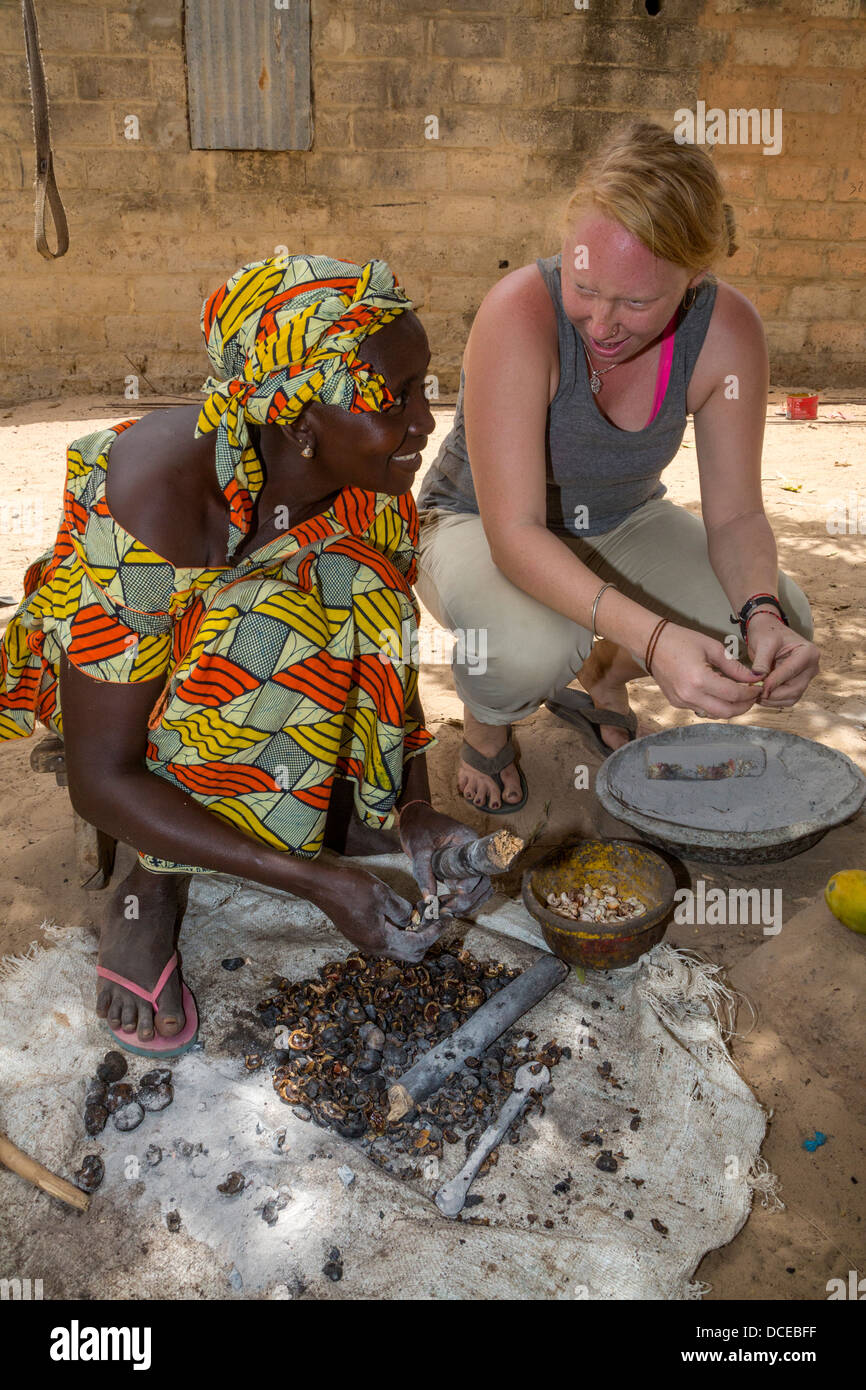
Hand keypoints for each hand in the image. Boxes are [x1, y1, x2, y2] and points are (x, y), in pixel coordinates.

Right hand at [309, 861, 443, 963]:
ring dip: (414, 934)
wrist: (320, 886)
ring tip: (423, 913)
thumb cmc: (349, 887)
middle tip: (435, 918)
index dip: (435, 932)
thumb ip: (402, 909)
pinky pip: (389, 939)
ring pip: (400, 947)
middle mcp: (374, 947)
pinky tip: (405, 913)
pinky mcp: (363, 935)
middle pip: (411, 954)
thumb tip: (413, 918)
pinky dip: (402, 930)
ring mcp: (367, 943)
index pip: (418, 945)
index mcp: (380, 940)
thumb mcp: (382, 894)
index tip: (446, 918)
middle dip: (427, 937)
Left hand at [398, 801, 493, 916]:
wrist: (415, 819)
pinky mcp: (463, 871)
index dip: (471, 884)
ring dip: (468, 904)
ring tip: (447, 910)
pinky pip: (472, 890)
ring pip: (481, 890)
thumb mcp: (418, 848)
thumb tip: (429, 899)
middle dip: (468, 900)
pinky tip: (449, 907)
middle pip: (483, 883)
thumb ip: (423, 872)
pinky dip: (465, 902)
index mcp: (468, 841)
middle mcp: (473, 854)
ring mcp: (469, 863)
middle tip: (448, 908)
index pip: (478, 868)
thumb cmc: (418, 827)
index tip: (457, 892)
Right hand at [649, 623, 763, 718]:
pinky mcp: (677, 703)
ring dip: (730, 707)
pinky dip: (715, 704)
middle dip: (744, 706)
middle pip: (726, 712)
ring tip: (739, 695)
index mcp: (699, 679)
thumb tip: (753, 678)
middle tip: (752, 696)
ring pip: (714, 714)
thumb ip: (734, 667)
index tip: (758, 687)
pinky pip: (701, 709)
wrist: (652, 644)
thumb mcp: (713, 648)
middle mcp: (689, 695)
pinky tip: (720, 693)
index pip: (733, 694)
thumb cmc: (681, 640)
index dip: (750, 693)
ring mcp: (681, 701)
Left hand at [747, 612, 819, 707]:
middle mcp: (811, 667)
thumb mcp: (764, 642)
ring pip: (791, 698)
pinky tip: (761, 695)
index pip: (791, 671)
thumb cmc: (768, 633)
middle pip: (794, 689)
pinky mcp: (798, 685)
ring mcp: (806, 678)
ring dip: (772, 699)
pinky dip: (774, 700)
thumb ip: (762, 661)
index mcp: (808, 652)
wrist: (768, 632)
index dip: (773, 682)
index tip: (757, 687)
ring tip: (755, 694)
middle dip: (773, 693)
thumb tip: (759, 678)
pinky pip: (788, 700)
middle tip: (754, 693)